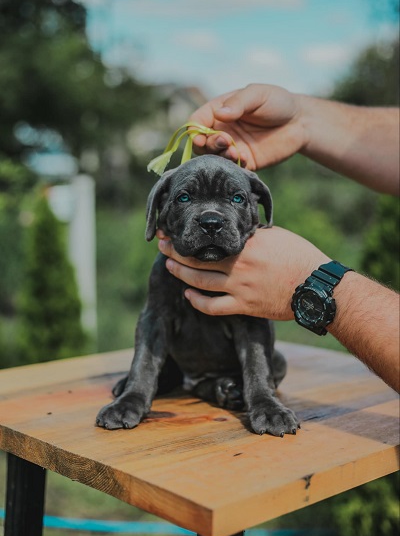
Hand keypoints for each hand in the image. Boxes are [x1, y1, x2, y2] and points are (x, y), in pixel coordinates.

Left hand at [157, 227, 329, 319]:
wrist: (316, 286)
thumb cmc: (300, 257)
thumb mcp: (276, 236)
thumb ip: (253, 234)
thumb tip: (239, 228)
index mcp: (247, 244)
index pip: (211, 237)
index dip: (190, 234)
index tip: (174, 228)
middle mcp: (239, 264)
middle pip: (199, 258)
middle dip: (176, 251)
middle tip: (162, 245)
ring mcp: (240, 286)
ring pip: (200, 281)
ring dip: (181, 273)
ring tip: (169, 266)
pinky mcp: (244, 305)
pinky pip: (213, 306)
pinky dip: (198, 301)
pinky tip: (188, 294)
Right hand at [190, 84, 308, 170]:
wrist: (300, 122)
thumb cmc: (277, 102)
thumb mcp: (257, 94)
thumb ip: (239, 103)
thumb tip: (221, 114)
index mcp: (219, 112)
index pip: (196, 122)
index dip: (194, 131)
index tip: (200, 136)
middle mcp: (222, 131)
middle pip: (201, 143)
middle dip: (208, 145)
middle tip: (224, 141)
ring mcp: (232, 148)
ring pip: (214, 158)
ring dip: (219, 156)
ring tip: (234, 152)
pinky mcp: (245, 162)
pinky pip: (231, 168)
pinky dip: (232, 166)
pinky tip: (243, 158)